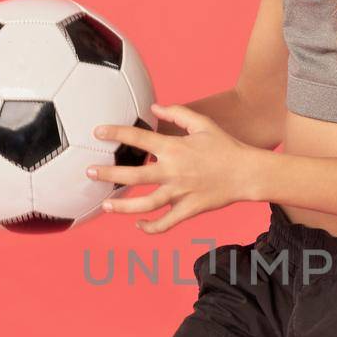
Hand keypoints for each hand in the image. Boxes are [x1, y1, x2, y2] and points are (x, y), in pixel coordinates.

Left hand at [87, 103, 257, 232]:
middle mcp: (173, 171)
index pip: (137, 139)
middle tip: (89, 172)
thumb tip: (154, 108)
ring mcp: (180, 193)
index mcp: (174, 148)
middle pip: (133, 175)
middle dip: (108, 174)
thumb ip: (177, 114)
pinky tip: (138, 225)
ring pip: (145, 204)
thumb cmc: (225, 146)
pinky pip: (166, 223)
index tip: (98, 132)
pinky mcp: (189, 209)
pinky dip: (150, 227)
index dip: (115, 133)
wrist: (247, 173)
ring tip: (106, 205)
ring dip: (122, 206)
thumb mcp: (203, 123)